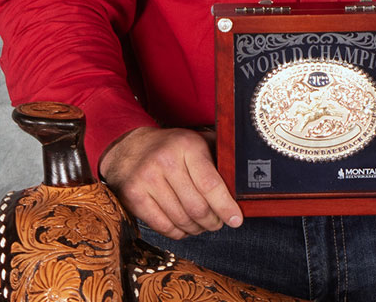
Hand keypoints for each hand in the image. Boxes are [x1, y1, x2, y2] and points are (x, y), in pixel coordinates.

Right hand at [97, 127, 242, 238]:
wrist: (129, 147)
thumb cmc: (172, 149)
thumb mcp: (197, 142)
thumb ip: (220, 158)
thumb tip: (245, 183)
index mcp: (187, 145)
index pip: (210, 184)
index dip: (226, 206)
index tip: (236, 220)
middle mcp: (165, 161)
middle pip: (197, 207)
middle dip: (212, 221)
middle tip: (217, 223)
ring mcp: (147, 179)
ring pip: (181, 219)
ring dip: (196, 229)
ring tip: (201, 225)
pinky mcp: (133, 195)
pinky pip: (163, 226)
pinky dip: (178, 232)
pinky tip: (183, 228)